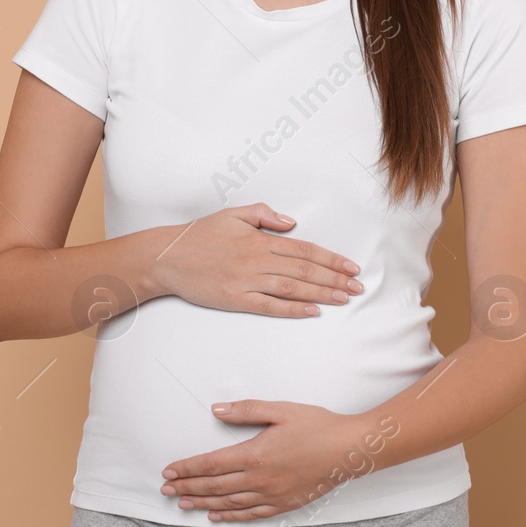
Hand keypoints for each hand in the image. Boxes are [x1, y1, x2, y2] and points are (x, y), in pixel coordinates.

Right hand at [148, 203, 363, 318]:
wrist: (167, 258)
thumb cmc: (198, 235)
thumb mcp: (231, 214)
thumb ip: (263, 214)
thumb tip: (291, 222)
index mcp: (259, 239)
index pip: (304, 249)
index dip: (331, 259)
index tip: (351, 267)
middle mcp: (257, 259)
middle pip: (305, 270)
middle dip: (335, 279)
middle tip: (358, 287)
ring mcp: (247, 281)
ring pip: (293, 288)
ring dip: (321, 294)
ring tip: (344, 299)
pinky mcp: (236, 299)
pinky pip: (270, 306)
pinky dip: (293, 309)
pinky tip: (312, 312)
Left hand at [160, 400, 368, 521]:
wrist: (349, 450)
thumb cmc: (317, 426)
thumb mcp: (280, 410)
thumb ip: (246, 410)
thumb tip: (216, 410)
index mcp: (255, 454)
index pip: (211, 464)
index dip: (187, 468)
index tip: (169, 471)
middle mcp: (259, 479)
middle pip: (214, 486)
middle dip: (187, 488)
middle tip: (167, 490)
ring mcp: (272, 495)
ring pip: (229, 503)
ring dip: (202, 504)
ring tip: (183, 504)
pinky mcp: (284, 504)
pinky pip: (251, 514)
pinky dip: (230, 516)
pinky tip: (216, 516)